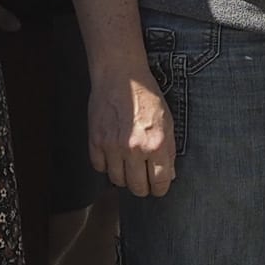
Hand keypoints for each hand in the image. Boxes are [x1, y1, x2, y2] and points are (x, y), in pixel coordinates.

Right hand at [89, 63, 176, 197]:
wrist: (120, 75)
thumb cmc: (146, 96)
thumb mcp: (168, 121)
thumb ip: (169, 151)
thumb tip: (169, 175)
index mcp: (156, 144)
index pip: (160, 182)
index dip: (160, 188)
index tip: (158, 188)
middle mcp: (134, 149)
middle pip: (137, 187)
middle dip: (143, 187)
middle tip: (144, 181)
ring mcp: (112, 146)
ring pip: (117, 180)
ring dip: (124, 177)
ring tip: (128, 167)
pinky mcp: (95, 141)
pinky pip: (100, 168)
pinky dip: (106, 166)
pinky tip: (113, 156)